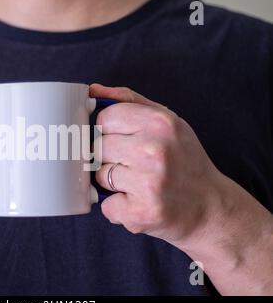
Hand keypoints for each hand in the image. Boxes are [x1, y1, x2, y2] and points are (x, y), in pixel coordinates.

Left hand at [89, 83, 272, 294]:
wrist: (210, 207)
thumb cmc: (184, 161)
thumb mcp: (166, 121)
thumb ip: (129, 101)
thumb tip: (92, 90)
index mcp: (160, 122)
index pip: (104, 118)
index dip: (109, 131)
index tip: (125, 141)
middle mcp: (154, 150)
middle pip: (98, 147)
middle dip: (111, 157)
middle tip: (136, 166)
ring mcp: (148, 182)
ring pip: (100, 175)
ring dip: (113, 183)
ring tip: (139, 184)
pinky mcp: (142, 212)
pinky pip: (105, 205)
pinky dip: (117, 208)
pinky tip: (139, 203)